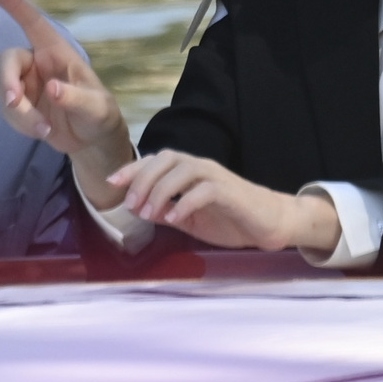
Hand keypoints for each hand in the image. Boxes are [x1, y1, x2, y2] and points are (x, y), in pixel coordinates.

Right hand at [0, 0, 136, 203]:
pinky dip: (22, 125)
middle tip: (14, 103)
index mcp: (56, 52)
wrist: (93, 141)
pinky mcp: (20, 105)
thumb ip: (75, 98)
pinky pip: (9, 111)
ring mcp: (26, 84)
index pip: (33, 22)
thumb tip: (53, 88)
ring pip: (5, 91)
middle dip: (7, 82)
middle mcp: (37, 64)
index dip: (14, 4)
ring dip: (20, 114)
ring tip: (45, 130)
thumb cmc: (100, 114)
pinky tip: (43, 132)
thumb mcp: (95, 107)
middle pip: (8, 61)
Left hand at [110, 150, 340, 253]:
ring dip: (160, 190)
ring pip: (183, 169)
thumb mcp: (190, 218)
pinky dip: (184, 202)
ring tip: (148, 213)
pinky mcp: (230, 192)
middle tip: (130, 204)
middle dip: (143, 178)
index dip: (133, 169)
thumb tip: (139, 211)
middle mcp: (201, 167)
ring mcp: (216, 177)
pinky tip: (173, 218)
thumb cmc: (230, 218)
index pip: (157, 160)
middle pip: (166, 158)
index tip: (112, 183)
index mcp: (190, 171)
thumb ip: (167, 211)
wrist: (269, 223)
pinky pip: (204, 190)